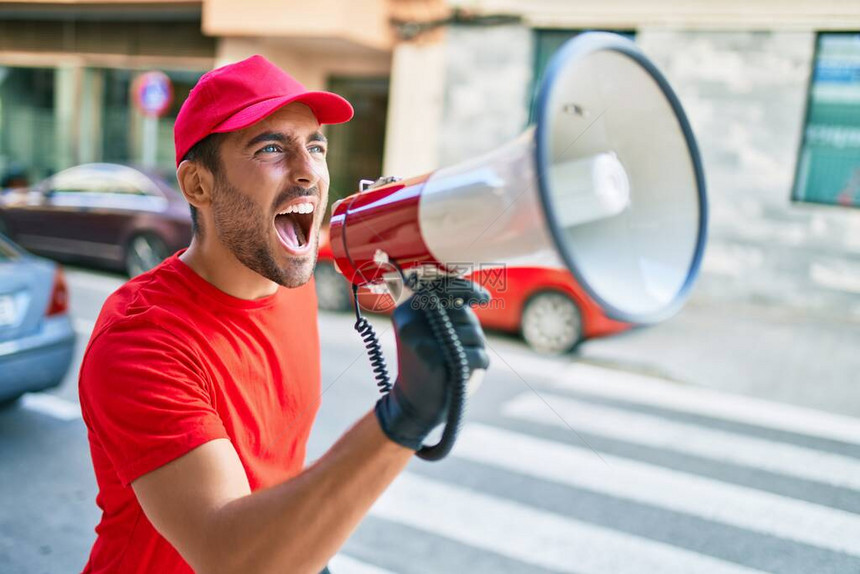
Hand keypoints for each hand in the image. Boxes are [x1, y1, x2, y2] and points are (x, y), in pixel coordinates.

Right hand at [375, 278, 489, 450]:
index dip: (468, 289)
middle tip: (474, 345)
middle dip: (474, 329)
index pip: (442, 288)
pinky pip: (473, 353)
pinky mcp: (435, 360)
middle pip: (461, 312)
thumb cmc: (428, 364)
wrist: (413, 405)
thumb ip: (445, 311)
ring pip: (471, 332)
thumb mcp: (428, 332)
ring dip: (479, 346)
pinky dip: (480, 360)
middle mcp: (410, 320)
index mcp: (408, 309)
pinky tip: (473, 368)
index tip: (485, 298)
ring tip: (469, 359)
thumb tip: (477, 293)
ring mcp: (421, 339)